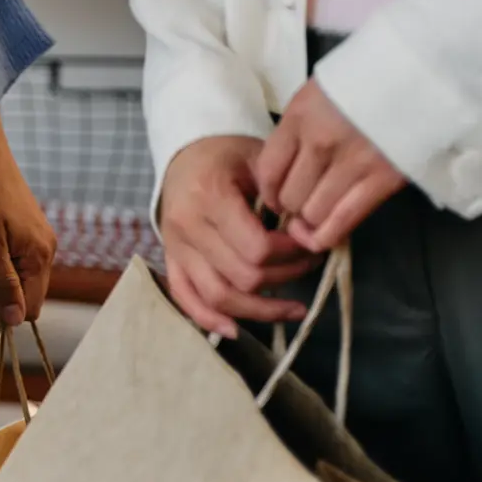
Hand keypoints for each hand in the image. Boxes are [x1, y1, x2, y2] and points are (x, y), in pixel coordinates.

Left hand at [0, 109, 57, 320]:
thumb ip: (3, 283)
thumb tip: (15, 322)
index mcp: (41, 254)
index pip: (30, 308)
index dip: (5, 306)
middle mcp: (47, 247)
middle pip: (27, 293)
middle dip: (1, 289)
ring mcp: (38, 235)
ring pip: (20, 276)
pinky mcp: (27, 226)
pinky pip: (16, 257)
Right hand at [154, 133, 322, 337]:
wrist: (186, 151)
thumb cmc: (228, 153)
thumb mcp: (258, 158)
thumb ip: (282, 193)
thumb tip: (308, 233)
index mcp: (210, 196)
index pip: (256, 248)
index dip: (291, 254)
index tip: (310, 243)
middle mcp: (188, 226)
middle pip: (242, 276)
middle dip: (285, 276)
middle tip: (310, 264)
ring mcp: (176, 247)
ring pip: (218, 296)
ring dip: (260, 310)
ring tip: (293, 308)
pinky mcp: (171, 259)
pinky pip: (186, 298)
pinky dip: (209, 319)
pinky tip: (237, 330)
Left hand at [251, 81, 407, 255]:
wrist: (414, 75)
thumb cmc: (361, 82)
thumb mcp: (316, 95)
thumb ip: (296, 132)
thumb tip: (282, 174)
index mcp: (299, 116)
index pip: (268, 170)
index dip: (268, 193)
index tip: (274, 198)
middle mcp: (320, 142)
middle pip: (290, 197)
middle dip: (291, 207)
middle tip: (301, 206)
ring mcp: (352, 163)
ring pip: (314, 213)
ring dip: (311, 221)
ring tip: (317, 216)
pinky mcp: (382, 180)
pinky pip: (344, 220)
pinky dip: (328, 235)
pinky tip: (323, 236)